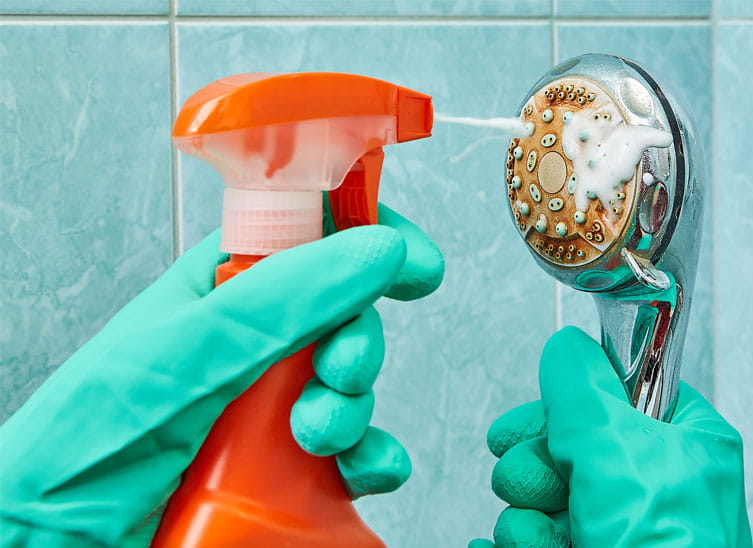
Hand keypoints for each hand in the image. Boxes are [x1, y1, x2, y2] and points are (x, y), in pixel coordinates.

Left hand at [0, 204, 442, 547]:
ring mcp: (266, 404)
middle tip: (341, 370)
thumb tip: (374, 248)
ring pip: (348, 385)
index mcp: (217, 290)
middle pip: (342, 316)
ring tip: (318, 435)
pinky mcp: (282, 463)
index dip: (368, 237)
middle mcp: (248, 343)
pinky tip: (359, 471)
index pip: (307, 234)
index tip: (415, 262)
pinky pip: (352, 449)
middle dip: (357, 343)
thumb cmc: (86, 444)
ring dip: (354, 408)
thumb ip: (281, 297)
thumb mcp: (184, 351)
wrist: (56, 545)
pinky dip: (370, 459)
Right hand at [470, 326, 751, 547]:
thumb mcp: (619, 451)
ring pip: (536, 496)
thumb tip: (562, 348)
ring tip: (550, 544)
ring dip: (528, 521)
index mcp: (682, 444)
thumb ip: (581, 388)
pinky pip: (523, 537)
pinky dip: (512, 546)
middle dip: (540, 472)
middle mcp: (650, 484)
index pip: (614, 392)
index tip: (544, 422)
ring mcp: (614, 528)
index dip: (571, 405)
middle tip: (546, 489)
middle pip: (562, 445)